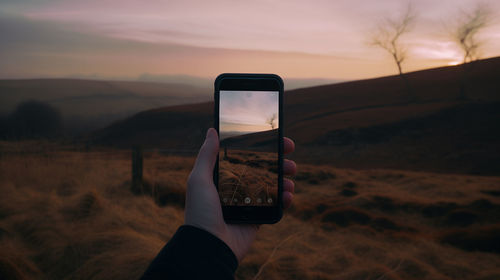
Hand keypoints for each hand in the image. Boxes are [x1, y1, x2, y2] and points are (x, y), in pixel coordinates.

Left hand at [184, 128, 295, 261]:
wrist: (210, 245)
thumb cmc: (201, 212)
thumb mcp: (199, 179)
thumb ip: (207, 155)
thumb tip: (212, 130)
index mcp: (223, 177)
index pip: (245, 156)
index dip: (261, 147)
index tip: (276, 138)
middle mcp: (237, 188)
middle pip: (263, 169)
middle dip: (279, 161)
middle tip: (290, 156)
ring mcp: (249, 203)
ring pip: (273, 185)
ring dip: (285, 179)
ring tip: (290, 178)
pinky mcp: (258, 218)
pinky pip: (276, 206)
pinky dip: (285, 199)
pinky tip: (289, 194)